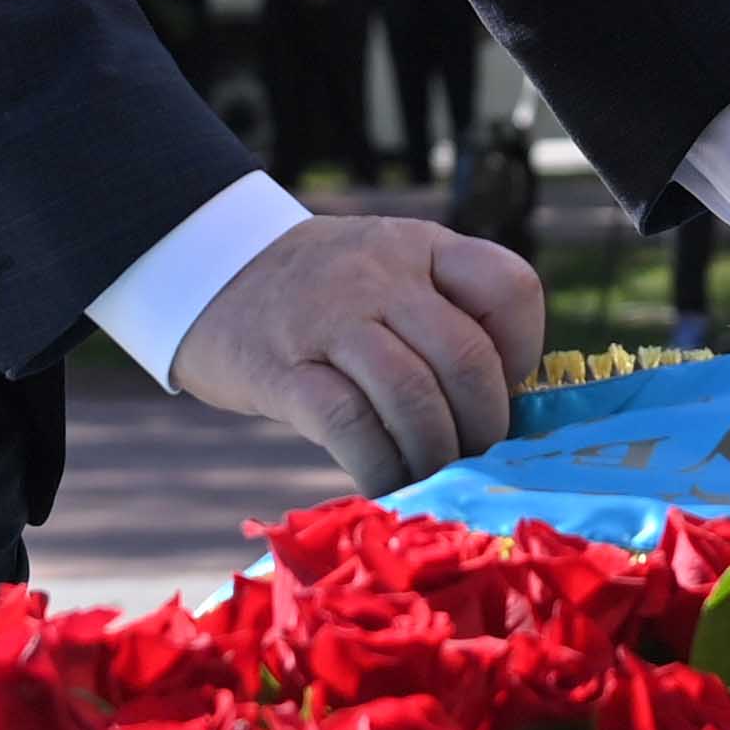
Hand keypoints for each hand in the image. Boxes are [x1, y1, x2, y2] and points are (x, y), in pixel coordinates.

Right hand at [172, 214, 546, 494]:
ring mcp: (330, 318)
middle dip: (483, 426)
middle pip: (466, 357)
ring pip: (413, 396)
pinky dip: (380, 468)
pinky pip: (350, 427)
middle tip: (474, 459)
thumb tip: (504, 412)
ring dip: (434, 455)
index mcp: (422, 247)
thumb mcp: (388, 270)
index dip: (522, 352)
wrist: (207, 270)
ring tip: (431, 476)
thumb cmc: (319, 291)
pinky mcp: (283, 368)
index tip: (504, 391)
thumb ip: (443, 316)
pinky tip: (384, 482)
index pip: (509, 288)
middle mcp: (382, 274)